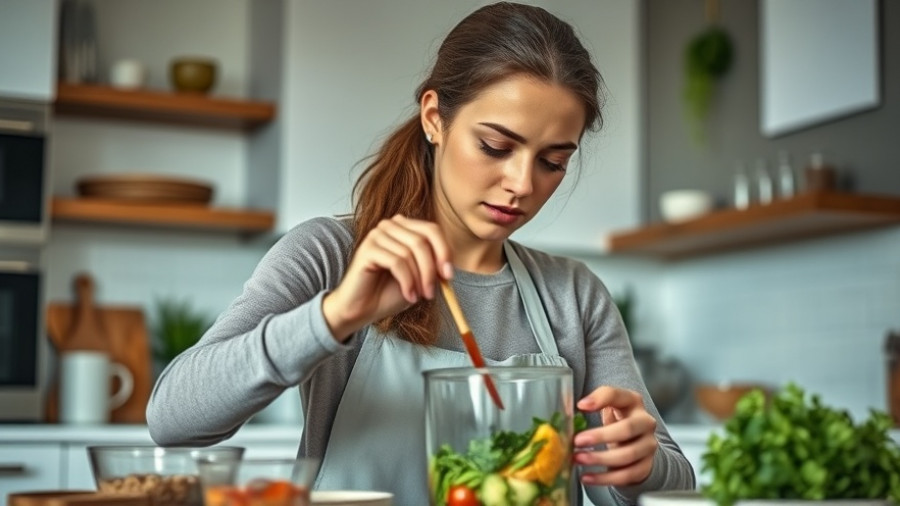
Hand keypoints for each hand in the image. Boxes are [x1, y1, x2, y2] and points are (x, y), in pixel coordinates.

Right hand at [323, 214, 452, 340]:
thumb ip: (433, 268)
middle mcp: (390, 226)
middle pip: (422, 240)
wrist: (362, 309)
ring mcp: (377, 235)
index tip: (449, 276)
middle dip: (431, 270)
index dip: (444, 252)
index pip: (432, 230)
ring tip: (418, 297)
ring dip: (419, 279)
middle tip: (432, 293)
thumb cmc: (389, 293)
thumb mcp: (419, 278)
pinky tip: (409, 296)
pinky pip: (397, 262)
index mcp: (404, 227)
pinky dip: (407, 282)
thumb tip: (449, 267)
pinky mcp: (367, 248)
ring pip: (410, 253)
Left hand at [573, 386, 658, 486]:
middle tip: (577, 441)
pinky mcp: (647, 466)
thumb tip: (566, 416)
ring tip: (578, 459)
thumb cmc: (616, 421)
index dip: (600, 399)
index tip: (580, 406)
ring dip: (600, 459)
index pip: (618, 395)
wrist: (637, 443)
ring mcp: (649, 445)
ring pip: (628, 454)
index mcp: (632, 401)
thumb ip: (590, 406)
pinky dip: (605, 479)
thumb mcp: (606, 408)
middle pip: (627, 428)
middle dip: (600, 436)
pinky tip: (587, 477)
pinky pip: (627, 475)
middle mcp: (645, 422)